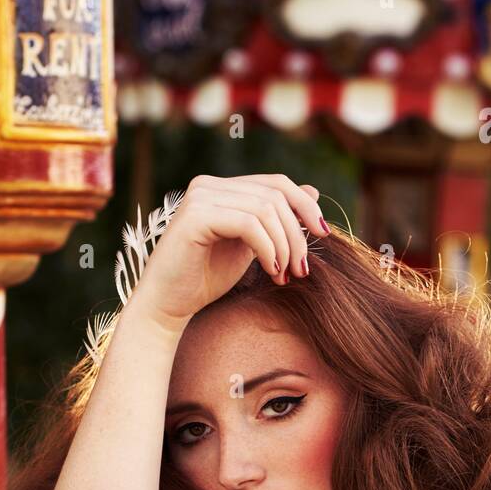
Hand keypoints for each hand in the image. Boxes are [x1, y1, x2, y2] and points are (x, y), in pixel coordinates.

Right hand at [127, 173, 328, 332]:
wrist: (168, 306)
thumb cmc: (205, 280)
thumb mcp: (250, 247)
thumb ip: (274, 220)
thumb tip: (313, 190)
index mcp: (222, 188)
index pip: (276, 183)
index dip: (305, 205)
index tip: (323, 235)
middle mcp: (209, 185)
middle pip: (275, 195)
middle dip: (297, 234)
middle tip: (302, 269)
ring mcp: (200, 197)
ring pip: (265, 209)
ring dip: (284, 246)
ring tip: (285, 275)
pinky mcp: (195, 216)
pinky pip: (248, 224)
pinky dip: (268, 249)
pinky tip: (271, 271)